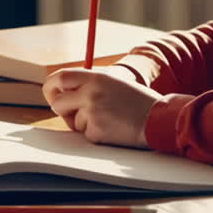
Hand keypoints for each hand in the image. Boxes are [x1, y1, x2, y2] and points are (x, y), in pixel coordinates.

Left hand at [42, 67, 159, 148]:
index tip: (51, 93)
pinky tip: (114, 129)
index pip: (60, 77)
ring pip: (73, 122)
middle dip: (62, 111)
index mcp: (96, 78)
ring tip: (109, 120)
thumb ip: (89, 84)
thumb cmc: (139, 102)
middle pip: (57, 103)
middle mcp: (91, 93)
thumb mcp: (114, 83)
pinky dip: (96, 135)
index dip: (51, 86)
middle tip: (71, 114)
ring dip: (85, 124)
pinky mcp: (97, 132)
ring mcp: (93, 113)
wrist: (161, 120)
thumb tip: (62, 91)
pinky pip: (86, 135)